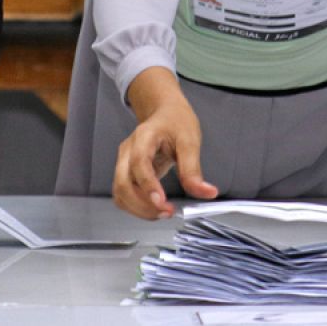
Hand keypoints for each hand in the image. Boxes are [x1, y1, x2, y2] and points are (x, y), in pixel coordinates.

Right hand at [114, 67, 217, 219]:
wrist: (165, 112)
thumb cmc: (175, 122)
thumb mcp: (190, 140)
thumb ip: (194, 169)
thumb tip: (206, 192)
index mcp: (144, 136)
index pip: (139, 163)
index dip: (148, 185)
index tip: (162, 202)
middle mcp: (128, 150)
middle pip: (123, 182)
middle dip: (143, 204)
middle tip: (167, 212)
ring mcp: (124, 162)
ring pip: (120, 192)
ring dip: (138, 209)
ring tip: (162, 213)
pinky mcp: (126, 172)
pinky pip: (123, 195)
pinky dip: (135, 206)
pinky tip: (153, 208)